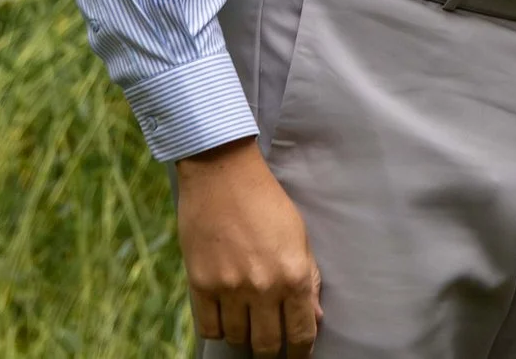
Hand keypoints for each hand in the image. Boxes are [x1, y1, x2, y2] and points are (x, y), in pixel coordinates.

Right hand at [178, 137, 321, 355]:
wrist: (223, 175)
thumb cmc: (266, 202)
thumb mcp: (299, 237)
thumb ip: (309, 280)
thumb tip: (314, 318)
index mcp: (294, 275)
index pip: (301, 334)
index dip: (300, 352)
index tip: (297, 356)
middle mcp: (263, 288)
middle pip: (266, 345)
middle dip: (271, 352)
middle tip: (270, 347)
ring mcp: (230, 288)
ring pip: (237, 338)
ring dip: (243, 337)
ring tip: (247, 324)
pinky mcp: (201, 284)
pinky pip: (208, 327)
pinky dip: (217, 328)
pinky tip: (225, 317)